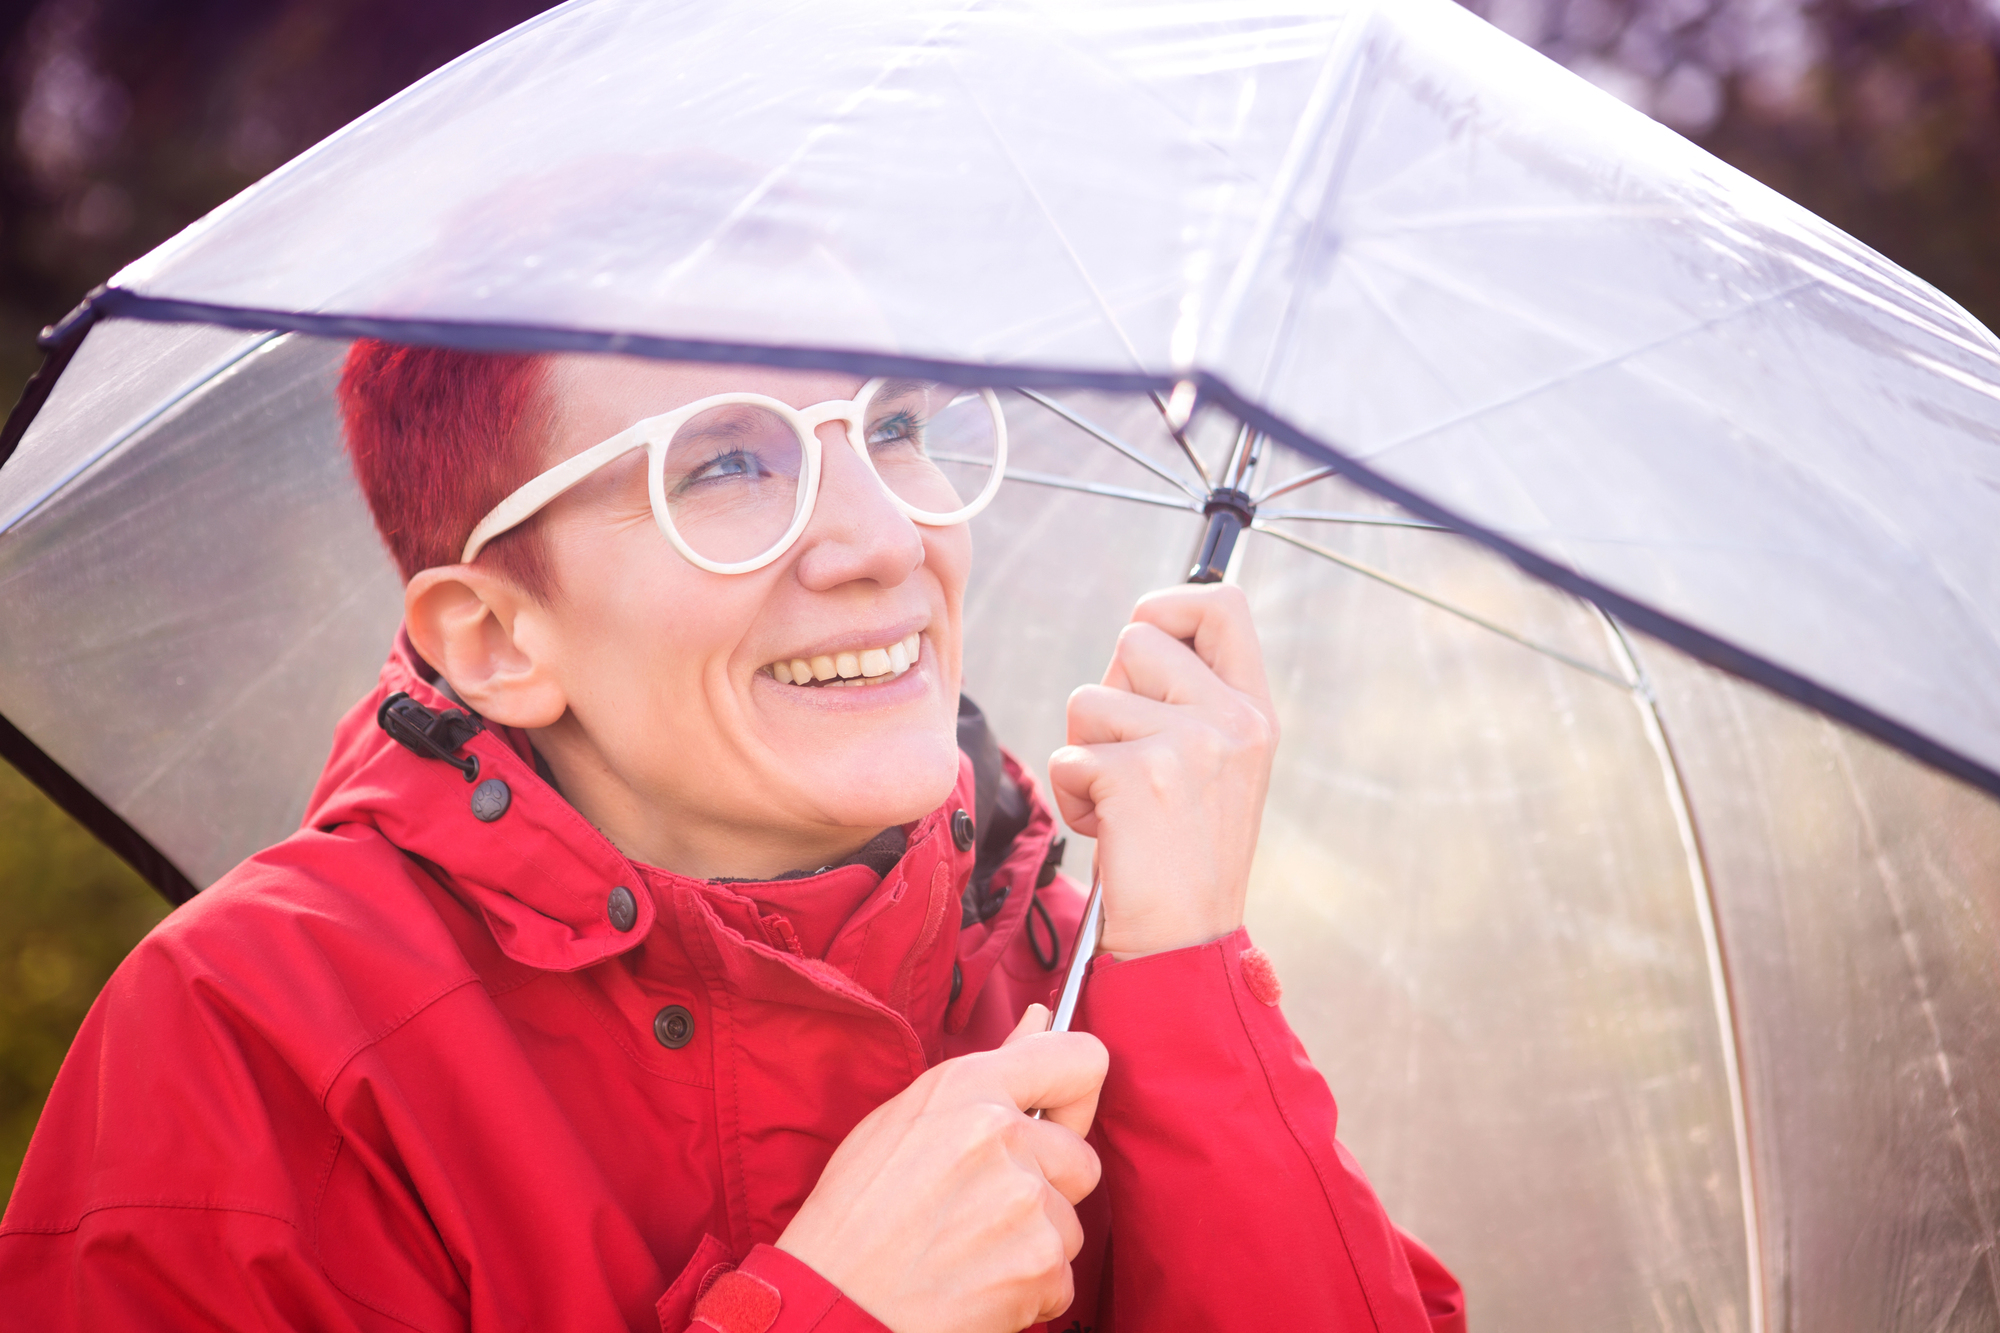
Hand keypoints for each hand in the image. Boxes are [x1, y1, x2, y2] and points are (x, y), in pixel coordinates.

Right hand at [776, 1006, 1106, 1332]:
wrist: (833, 1304)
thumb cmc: (856, 1214)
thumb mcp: (905, 1120)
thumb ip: (987, 1073)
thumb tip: (1040, 1021)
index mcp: (970, 1088)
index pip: (1082, 1060)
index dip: (1074, 1093)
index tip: (1057, 1117)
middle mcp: (1005, 1137)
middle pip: (1082, 1158)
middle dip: (1048, 1186)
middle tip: (984, 1208)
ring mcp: (1027, 1204)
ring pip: (1068, 1223)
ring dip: (1032, 1242)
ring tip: (967, 1251)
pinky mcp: (1040, 1268)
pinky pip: (1061, 1278)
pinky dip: (1027, 1291)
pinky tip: (975, 1285)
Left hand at [1047, 583, 1277, 958]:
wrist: (1186, 942)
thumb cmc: (1185, 854)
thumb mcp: (1217, 765)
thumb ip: (1190, 699)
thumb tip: (1137, 636)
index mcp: (1254, 711)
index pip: (1221, 603)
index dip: (1170, 605)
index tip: (1148, 649)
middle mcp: (1232, 719)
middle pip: (1136, 637)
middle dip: (1112, 691)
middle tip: (1131, 755)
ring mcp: (1189, 744)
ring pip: (1089, 697)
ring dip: (1086, 751)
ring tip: (1124, 803)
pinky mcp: (1139, 776)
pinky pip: (1067, 754)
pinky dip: (1073, 795)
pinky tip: (1111, 830)